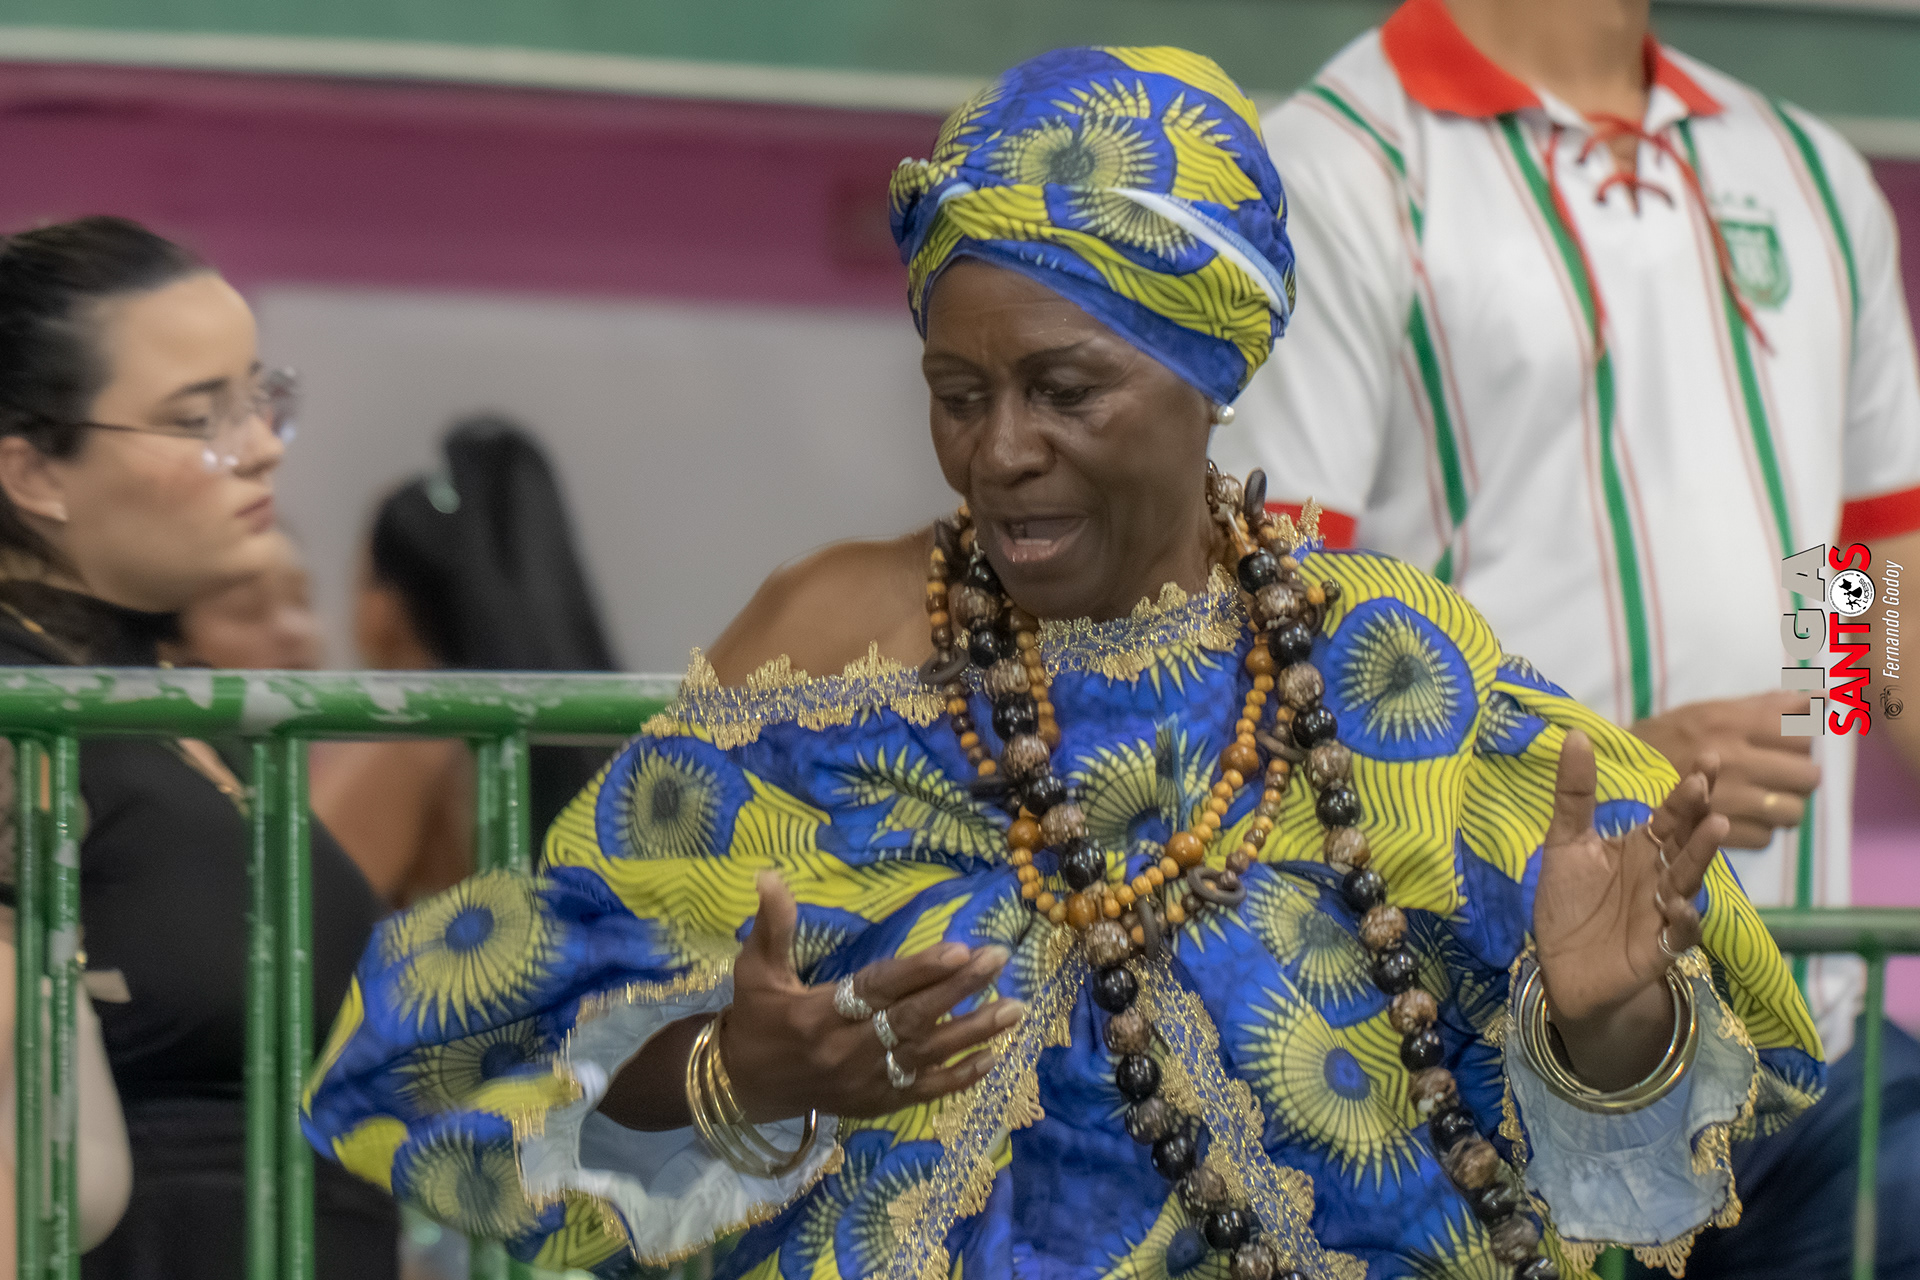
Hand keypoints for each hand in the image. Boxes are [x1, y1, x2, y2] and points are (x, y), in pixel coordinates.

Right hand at [719, 873, 1021, 1121]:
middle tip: (999, 959)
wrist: (742, 1088)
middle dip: (960, 989)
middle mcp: (847, 1051)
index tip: (959, 947)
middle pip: (913, 1019)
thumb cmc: (755, 1019)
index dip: (919, 970)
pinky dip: (961, 1077)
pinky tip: (995, 1057)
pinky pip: (926, 1090)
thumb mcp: (755, 969)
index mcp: (819, 1015)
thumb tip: (768, 874)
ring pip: (928, 1055)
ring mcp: (867, 1082)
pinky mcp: (878, 1103)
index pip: (878, 988)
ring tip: (1016, 1008)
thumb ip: (771, 924)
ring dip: (975, 1032)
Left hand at [1532, 731, 1727, 1088]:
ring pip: (1688, 880)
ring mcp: (1663, 911)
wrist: (1563, 968)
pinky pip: (1679, 934)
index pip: (1672, 812)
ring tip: (1714, 827)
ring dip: (1700, 856)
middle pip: (1685, 841)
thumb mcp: (1565, 842)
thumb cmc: (1570, 901)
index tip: (1708, 757)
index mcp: (1642, 847)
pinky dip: (1684, 921)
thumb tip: (1577, 734)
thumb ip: (1574, 794)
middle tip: (1705, 785)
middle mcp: (1661, 874)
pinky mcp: (1657, 948)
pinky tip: (1681, 906)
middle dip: (1698, 814)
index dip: (1689, 788)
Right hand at [1631, 692, 1819, 846]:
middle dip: (1797, 775)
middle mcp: (1733, 760)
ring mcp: (1727, 801)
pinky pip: (1766, 837)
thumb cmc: (1664, 739)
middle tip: (1778, 773)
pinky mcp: (1717, 834)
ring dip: (1783, 806)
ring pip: (1793, 811)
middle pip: (1807, 775)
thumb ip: (1764, 705)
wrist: (1612, 777)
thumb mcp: (1707, 710)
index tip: (1785, 741)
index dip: (1801, 738)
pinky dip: (1758, 830)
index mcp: (1730, 723)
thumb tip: (1822, 696)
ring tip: (1763, 799)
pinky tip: (1741, 817)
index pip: (1803, 731)